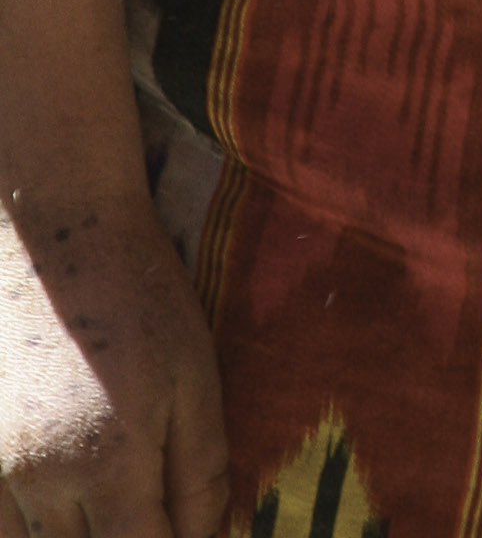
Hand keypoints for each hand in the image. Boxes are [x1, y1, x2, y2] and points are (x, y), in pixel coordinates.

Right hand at [0, 185, 226, 537]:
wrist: (55, 233)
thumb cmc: (138, 297)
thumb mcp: (194, 377)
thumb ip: (202, 474)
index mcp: (111, 463)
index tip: (184, 531)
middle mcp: (44, 481)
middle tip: (150, 509)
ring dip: (77, 537)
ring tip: (110, 500)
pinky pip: (0, 526)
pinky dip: (30, 527)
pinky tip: (64, 499)